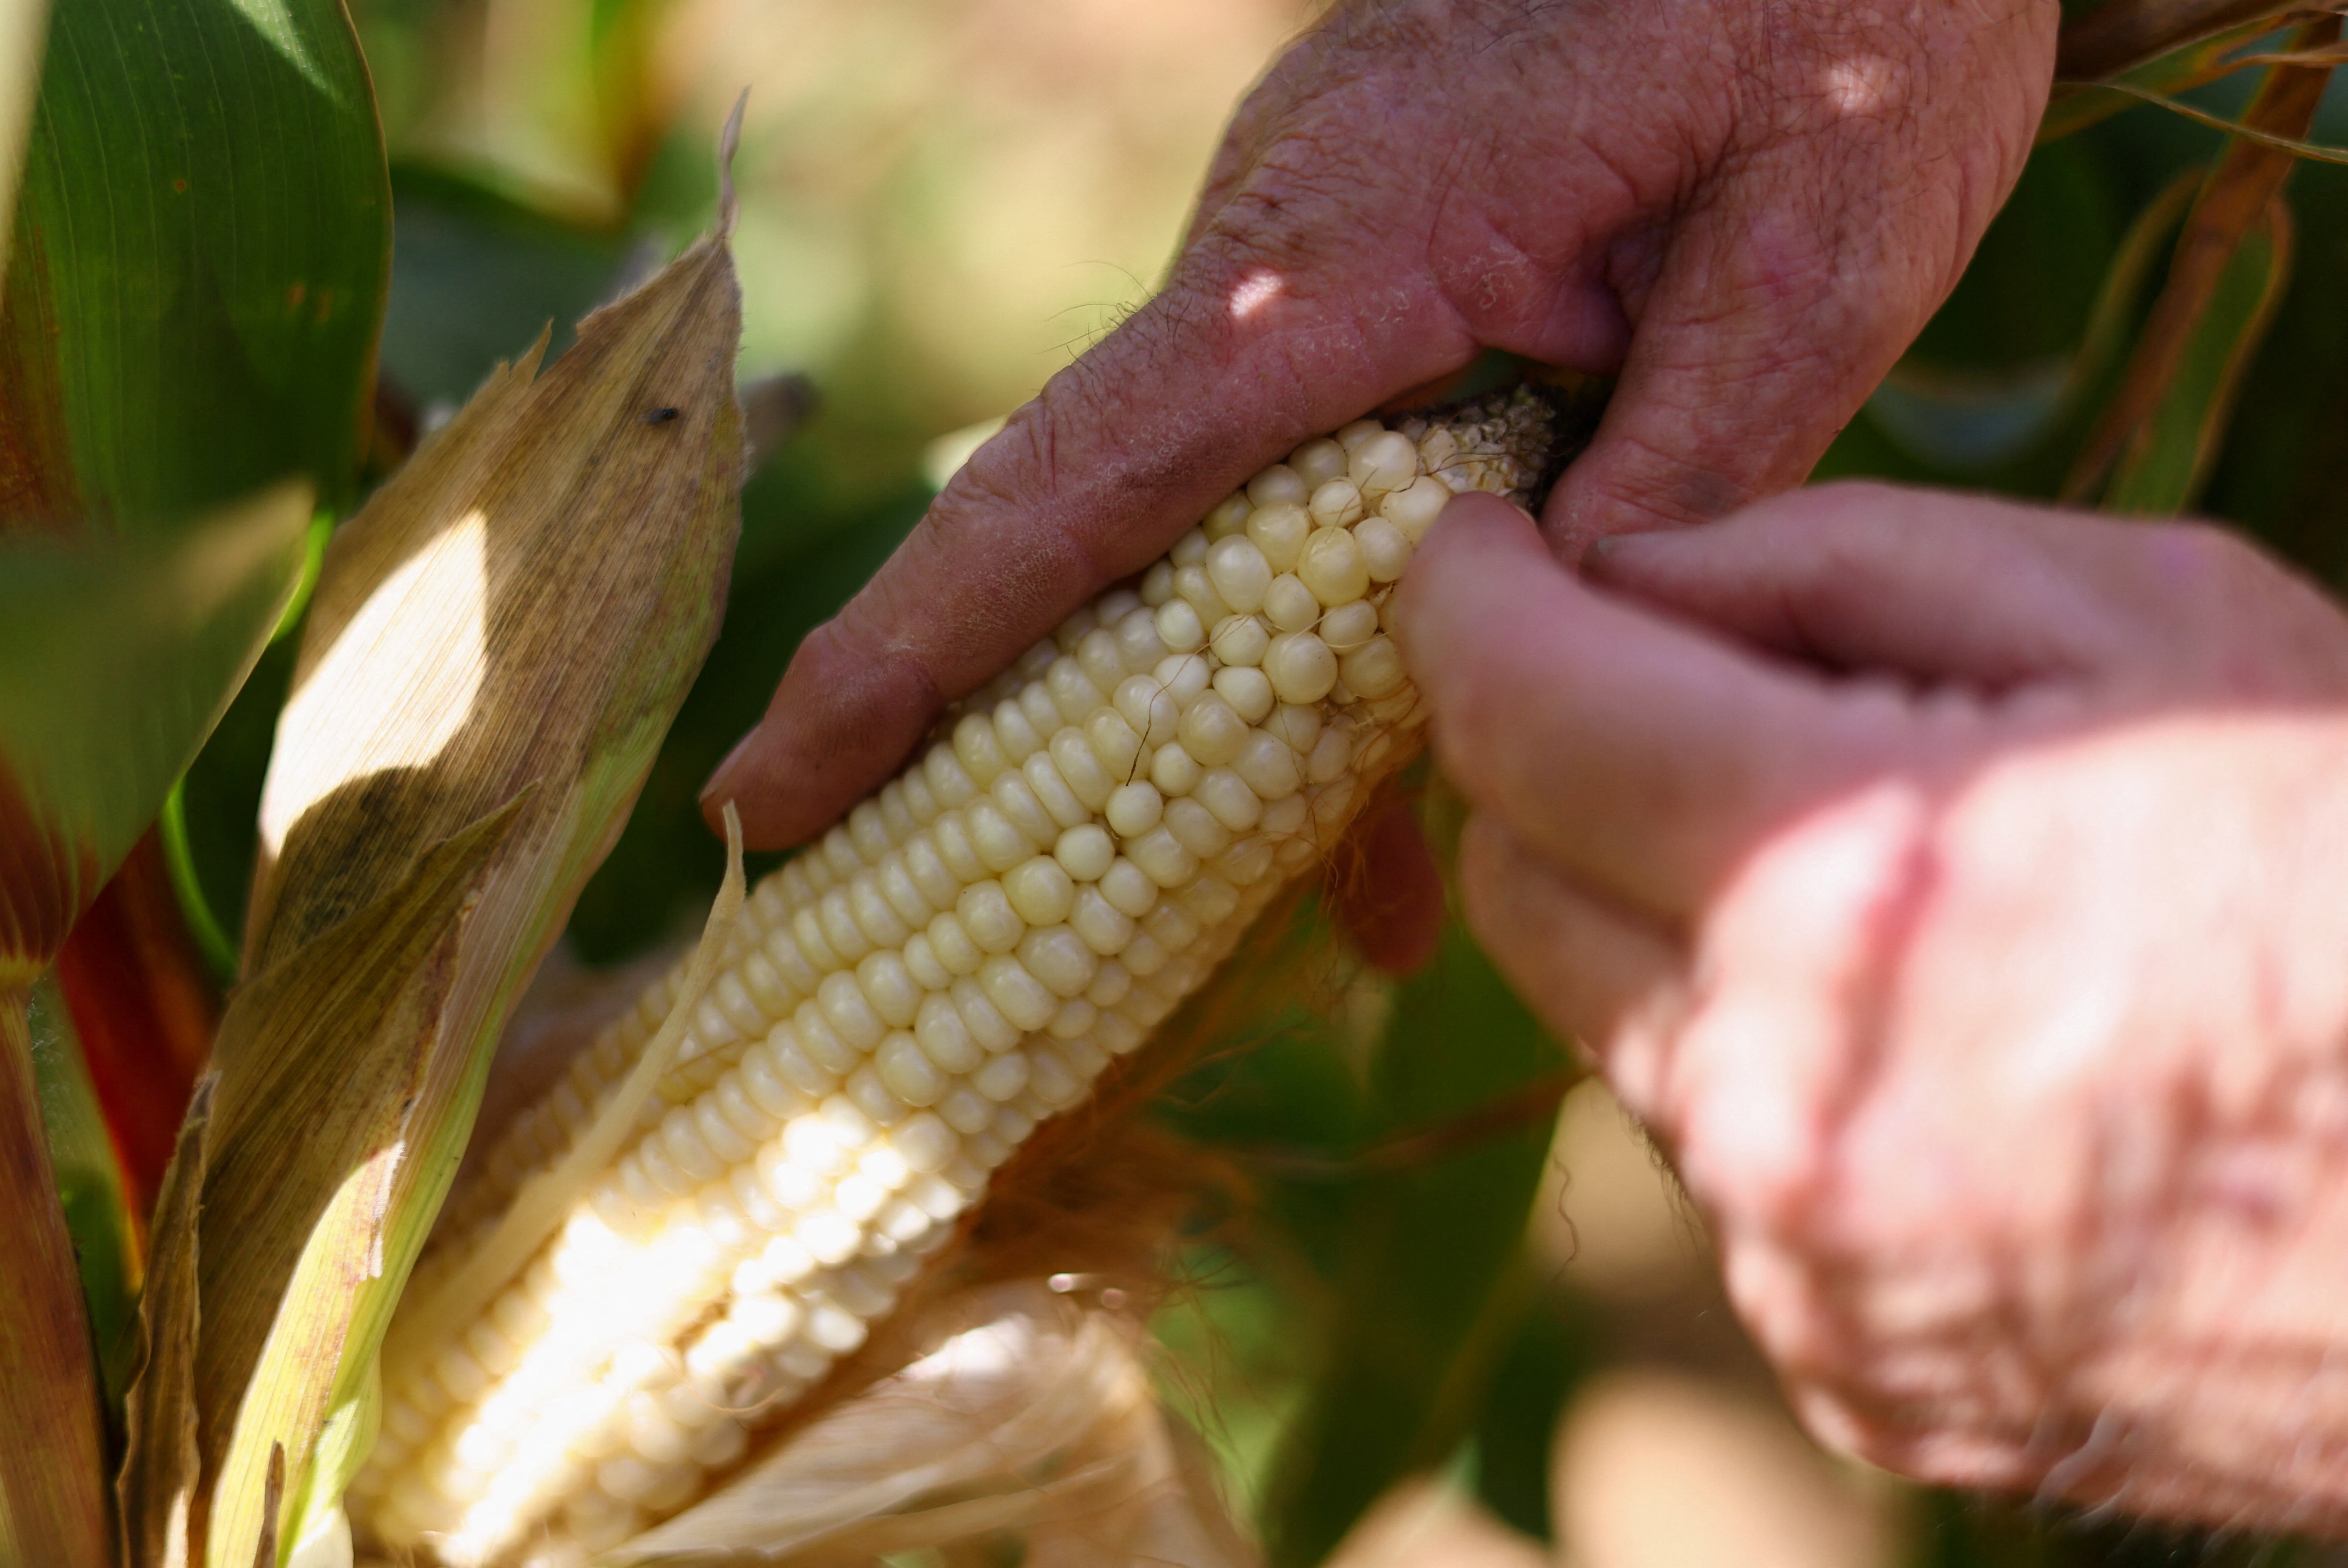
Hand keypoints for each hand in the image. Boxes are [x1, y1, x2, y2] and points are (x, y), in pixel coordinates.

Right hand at [705, 0, 2058, 864]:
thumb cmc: (1835, 13)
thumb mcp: (1820, 230)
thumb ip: (1696, 446)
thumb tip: (1563, 639)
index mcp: (1349, 252)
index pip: (1085, 483)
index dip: (917, 649)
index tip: (773, 781)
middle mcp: (1276, 270)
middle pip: (1082, 531)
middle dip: (955, 710)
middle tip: (835, 876)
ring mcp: (1301, 285)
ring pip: (1186, 537)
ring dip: (1154, 721)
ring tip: (1130, 922)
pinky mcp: (1358, 305)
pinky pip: (1283, 498)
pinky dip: (1299, 648)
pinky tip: (1364, 811)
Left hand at [1398, 484, 2347, 1529]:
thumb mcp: (2142, 611)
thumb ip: (1829, 563)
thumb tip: (1620, 572)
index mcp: (1845, 882)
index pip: (1517, 712)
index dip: (1464, 603)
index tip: (1465, 551)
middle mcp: (1783, 1101)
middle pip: (1520, 881)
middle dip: (1553, 761)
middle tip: (1668, 687)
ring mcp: (1808, 1262)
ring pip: (1615, 1026)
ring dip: (1675, 917)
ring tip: (1878, 871)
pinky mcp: (1845, 1355)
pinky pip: (1720, 1163)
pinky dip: (1769, 1063)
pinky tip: (1933, 1026)